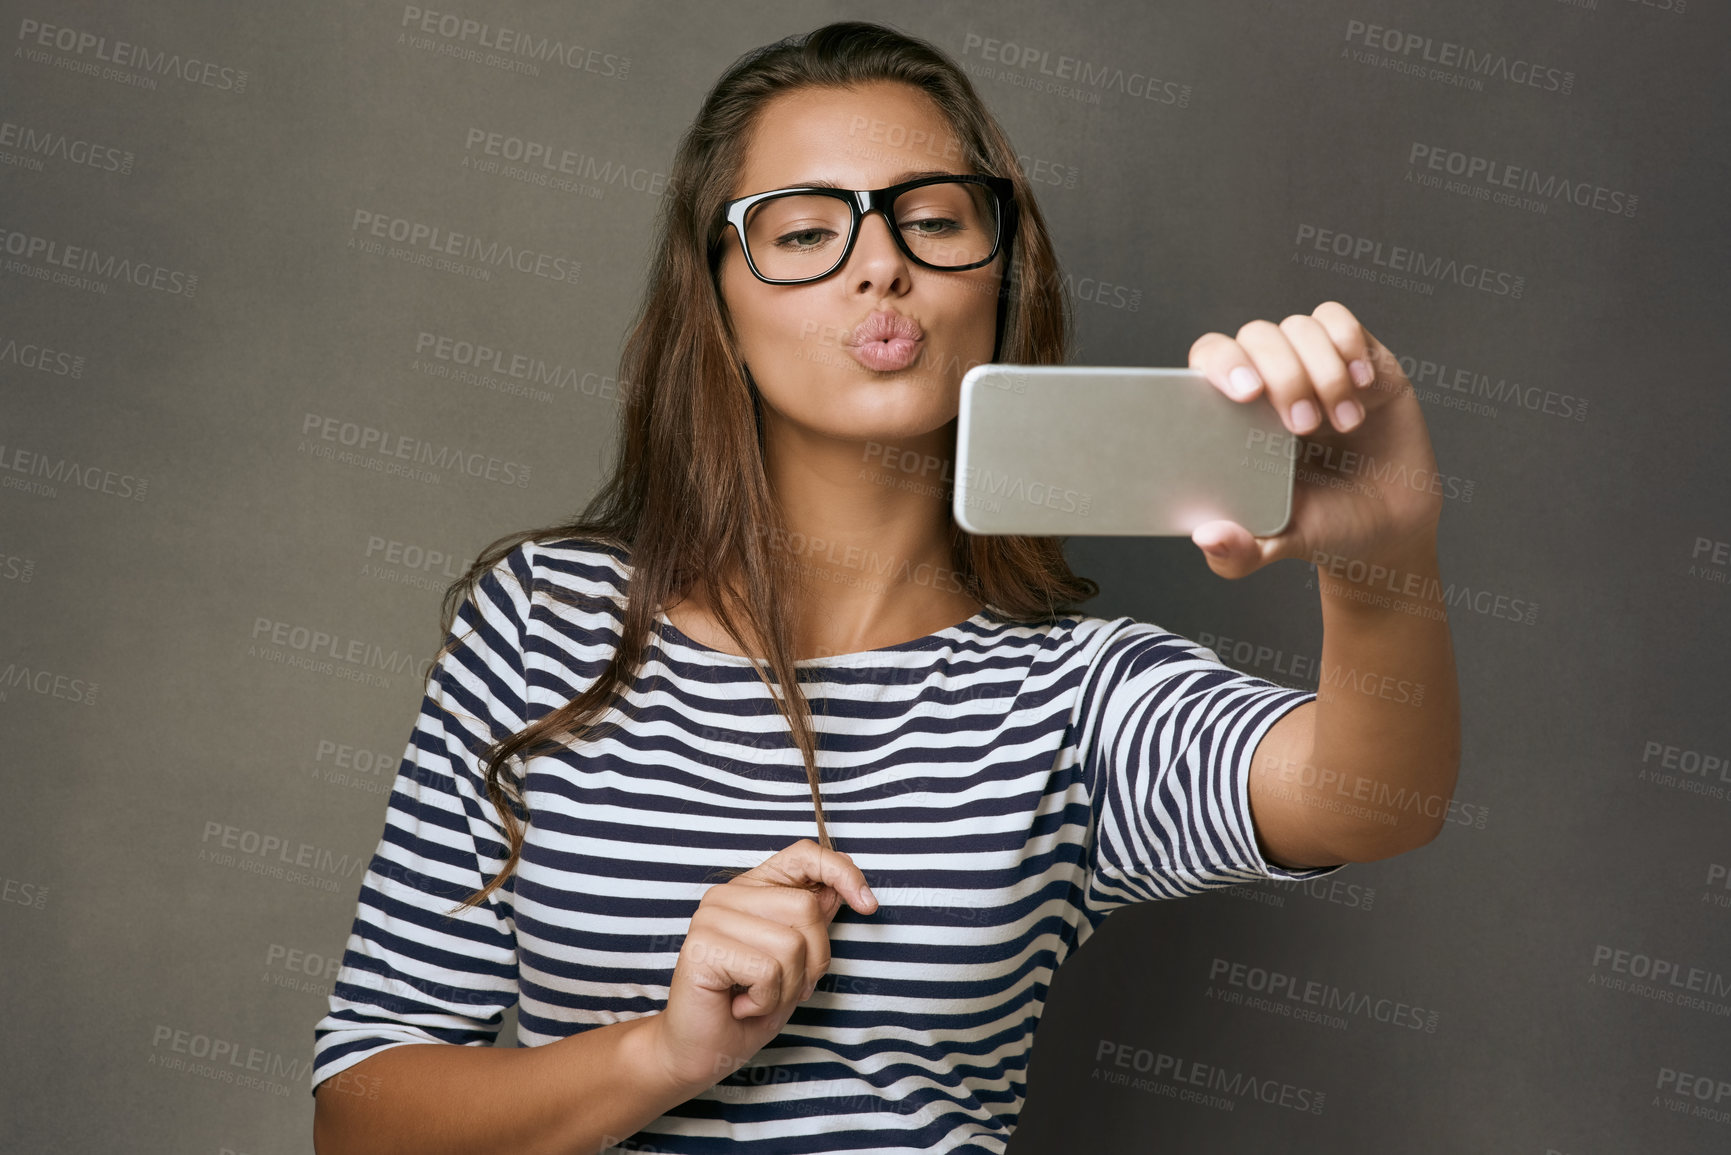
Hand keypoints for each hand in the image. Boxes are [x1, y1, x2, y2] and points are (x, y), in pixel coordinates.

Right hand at [643, 839, 877, 1093]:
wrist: (704, 1052)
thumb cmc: (749, 1008)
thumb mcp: (796, 964)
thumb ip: (813, 924)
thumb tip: (840, 890)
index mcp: (752, 889)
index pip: (804, 854)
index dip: (843, 872)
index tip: (868, 905)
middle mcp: (727, 895)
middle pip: (807, 909)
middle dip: (813, 962)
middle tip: (782, 987)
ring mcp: (711, 918)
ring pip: (791, 944)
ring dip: (787, 987)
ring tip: (758, 998)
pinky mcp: (702, 947)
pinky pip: (767, 970)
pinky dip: (766, 1000)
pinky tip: (741, 1005)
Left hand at [1187, 300, 1443, 577]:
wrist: (1388, 529)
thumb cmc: (1322, 528)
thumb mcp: (1278, 543)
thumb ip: (1239, 552)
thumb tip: (1206, 537)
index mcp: (1236, 415)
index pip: (1210, 359)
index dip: (1221, 363)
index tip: (1243, 395)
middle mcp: (1271, 381)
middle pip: (1257, 336)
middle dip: (1282, 375)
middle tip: (1303, 428)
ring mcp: (1314, 365)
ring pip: (1300, 327)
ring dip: (1322, 371)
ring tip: (1344, 423)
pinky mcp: (1360, 358)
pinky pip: (1339, 319)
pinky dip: (1348, 345)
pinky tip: (1362, 388)